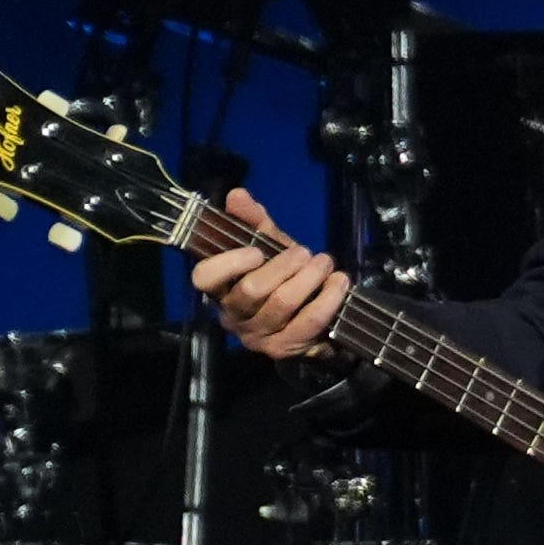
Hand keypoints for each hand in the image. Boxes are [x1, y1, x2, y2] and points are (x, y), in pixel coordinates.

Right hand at [187, 190, 348, 358]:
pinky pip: (308, 322)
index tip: (256, 250)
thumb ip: (254, 221)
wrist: (308, 321)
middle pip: (251, 290)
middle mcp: (234, 316)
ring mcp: (259, 336)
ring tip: (325, 262)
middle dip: (283, 265)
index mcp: (222, 289)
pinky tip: (339, 282)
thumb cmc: (281, 278)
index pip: (204, 279)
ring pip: (281, 305)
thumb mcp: (269, 248)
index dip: (228, 264)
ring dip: (308, 278)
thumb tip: (237, 195)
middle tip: (305, 252)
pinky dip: (328, 299)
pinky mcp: (285, 349)